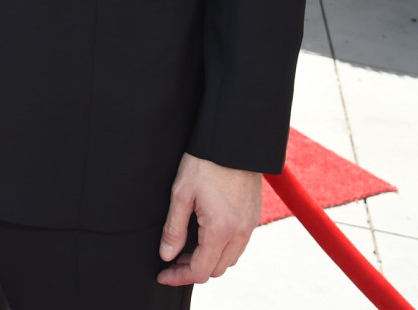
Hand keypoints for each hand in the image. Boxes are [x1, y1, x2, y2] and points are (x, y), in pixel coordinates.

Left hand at [158, 153, 261, 285]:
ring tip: (188, 248)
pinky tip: (206, 235)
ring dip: (209, 260)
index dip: (179, 277)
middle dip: (193, 269)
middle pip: (216, 270)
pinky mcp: (254, 216)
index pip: (199, 271)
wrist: (234, 140)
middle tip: (173, 259)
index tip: (164, 274)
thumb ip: (173, 228)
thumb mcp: (181, 193)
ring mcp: (250, 225)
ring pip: (229, 259)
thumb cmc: (206, 162)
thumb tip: (167, 255)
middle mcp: (239, 232)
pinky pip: (239, 244)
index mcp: (220, 230)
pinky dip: (222, 249)